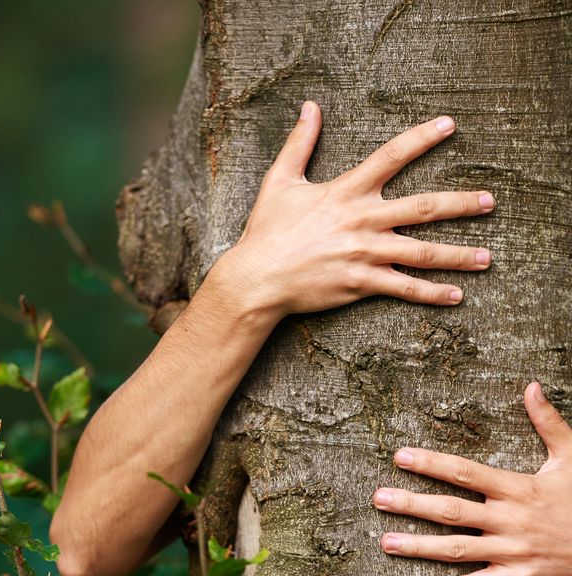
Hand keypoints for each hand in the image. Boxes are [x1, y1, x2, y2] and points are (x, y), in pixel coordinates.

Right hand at [212, 100, 493, 322]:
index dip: (422, 138)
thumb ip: (300, 143)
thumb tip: (309, 107)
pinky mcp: (361, 283)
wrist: (258, 278)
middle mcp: (362, 220)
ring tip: (487, 257)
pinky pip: (404, 288)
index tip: (450, 125)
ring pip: (421, 252)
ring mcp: (364, 253)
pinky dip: (431, 293)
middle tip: (490, 202)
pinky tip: (456, 296)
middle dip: (460, 204)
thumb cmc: (267, 230)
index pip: (391, 156)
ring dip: (458, 255)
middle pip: (422, 207)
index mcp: (346, 191)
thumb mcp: (280, 180)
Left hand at [373, 382, 571, 575]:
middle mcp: (509, 520)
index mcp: (518, 488)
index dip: (431, 464)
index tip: (400, 456)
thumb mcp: (571, 458)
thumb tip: (532, 386)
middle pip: (452, 511)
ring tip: (385, 542)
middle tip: (378, 499)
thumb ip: (548, 423)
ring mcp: (512, 552)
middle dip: (412, 504)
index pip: (465, 473)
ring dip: (419, 547)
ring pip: (457, 550)